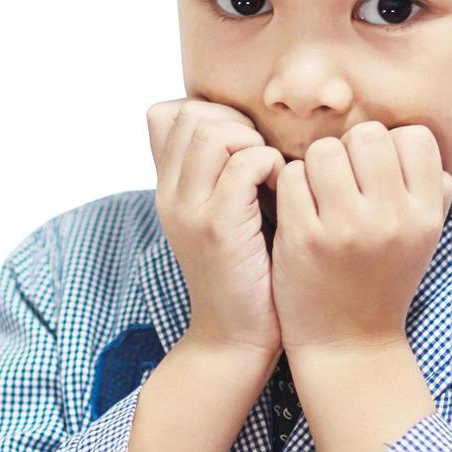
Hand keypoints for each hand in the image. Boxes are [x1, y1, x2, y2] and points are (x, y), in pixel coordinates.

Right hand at [147, 97, 286, 359]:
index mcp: (167, 188)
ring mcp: (189, 210)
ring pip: (216, 133)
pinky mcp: (218, 228)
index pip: (173, 112)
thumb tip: (243, 129)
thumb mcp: (221, 216)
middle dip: (238, 125)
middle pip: (194, 115)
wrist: (235, 339)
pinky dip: (273, 167)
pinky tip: (284, 192)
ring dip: (255, 143)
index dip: (218, 116)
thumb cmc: (245, 273)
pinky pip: (246, 164)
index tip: (247, 147)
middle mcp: (169, 195)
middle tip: (263, 159)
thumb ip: (220, 176)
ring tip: (272, 174)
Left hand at [270, 121, 451, 353]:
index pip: (414, 136)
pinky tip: (299, 211)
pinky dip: (290, 188)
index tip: (376, 173)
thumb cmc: (384, 280)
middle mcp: (391, 218)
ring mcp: (346, 228)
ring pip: (324, 150)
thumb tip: (416, 142)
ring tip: (319, 194)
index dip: (390, 146)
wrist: (349, 345)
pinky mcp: (304, 239)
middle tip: (343, 181)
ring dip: (315, 166)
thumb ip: (432, 190)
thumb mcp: (424, 238)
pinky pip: (291, 177)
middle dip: (350, 150)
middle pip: (366, 134)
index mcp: (425, 215)